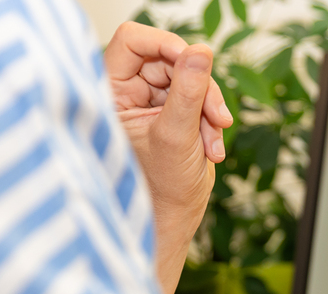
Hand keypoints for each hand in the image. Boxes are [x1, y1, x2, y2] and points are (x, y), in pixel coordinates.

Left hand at [104, 22, 233, 293]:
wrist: (174, 218)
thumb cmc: (161, 188)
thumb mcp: (178, 135)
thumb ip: (190, 91)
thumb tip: (201, 51)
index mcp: (110, 92)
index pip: (133, 41)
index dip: (166, 45)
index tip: (193, 63)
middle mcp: (127, 91)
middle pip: (170, 60)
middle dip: (200, 89)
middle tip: (217, 118)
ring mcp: (150, 101)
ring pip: (191, 79)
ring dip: (209, 109)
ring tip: (213, 143)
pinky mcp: (172, 112)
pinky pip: (199, 97)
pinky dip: (211, 120)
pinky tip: (212, 148)